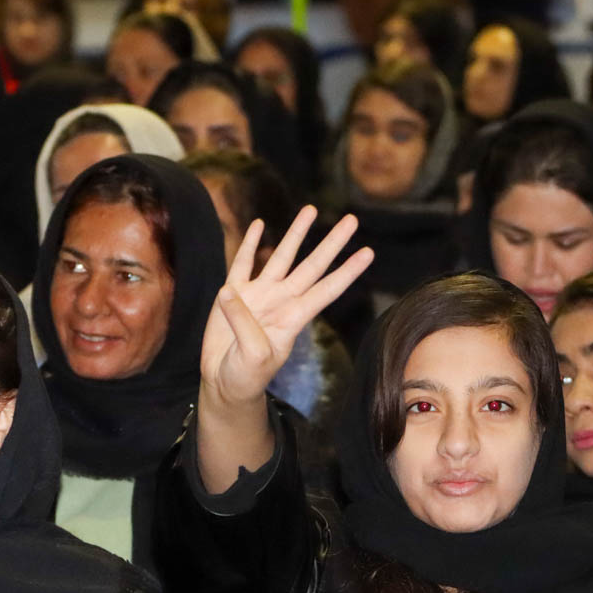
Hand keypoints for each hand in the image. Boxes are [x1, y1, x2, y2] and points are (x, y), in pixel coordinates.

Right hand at [200, 206, 371, 412]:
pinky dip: (251, 243)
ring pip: (282, 257)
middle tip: (352, 220)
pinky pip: (243, 263)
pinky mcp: (235, 295)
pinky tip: (260, 224)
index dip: (347, 271)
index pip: (326, 290)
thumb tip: (230, 291)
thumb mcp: (252, 356)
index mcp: (293, 318)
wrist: (223, 383)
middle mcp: (281, 301)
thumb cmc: (245, 376)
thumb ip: (243, 323)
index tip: (368, 253)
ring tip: (310, 209)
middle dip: (332, 243)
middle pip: (312, 266)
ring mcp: (259, 295)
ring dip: (296, 234)